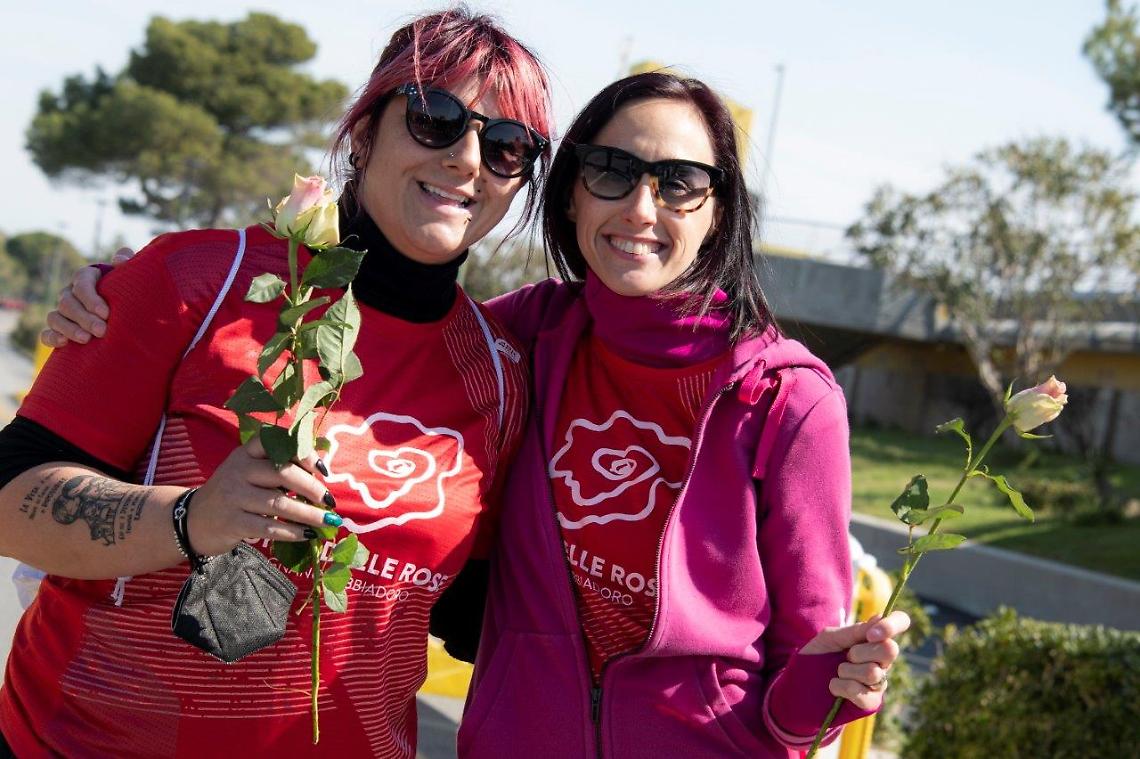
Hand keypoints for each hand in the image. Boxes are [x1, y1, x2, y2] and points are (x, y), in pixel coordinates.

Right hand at [40, 247, 134, 346]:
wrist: (129, 312)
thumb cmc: (130, 289)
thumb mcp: (130, 274)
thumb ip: (127, 260)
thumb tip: (120, 260)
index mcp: (86, 277)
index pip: (81, 283)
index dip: (91, 299)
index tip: (106, 314)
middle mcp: (70, 293)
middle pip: (67, 303)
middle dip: (84, 318)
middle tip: (102, 331)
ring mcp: (62, 312)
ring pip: (55, 318)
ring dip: (69, 329)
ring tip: (87, 339)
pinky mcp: (59, 330)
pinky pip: (46, 334)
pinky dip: (52, 338)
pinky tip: (64, 343)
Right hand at [184, 436, 338, 556]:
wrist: (193, 520)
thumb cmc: (234, 493)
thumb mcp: (249, 471)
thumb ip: (278, 466)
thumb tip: (321, 473)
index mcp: (246, 453)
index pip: (276, 443)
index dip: (303, 453)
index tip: (322, 469)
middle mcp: (239, 470)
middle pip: (283, 474)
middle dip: (312, 488)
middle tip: (330, 501)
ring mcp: (233, 497)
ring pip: (279, 504)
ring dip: (309, 514)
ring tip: (327, 521)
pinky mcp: (232, 522)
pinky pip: (269, 528)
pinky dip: (292, 532)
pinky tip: (307, 534)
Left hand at [799, 610, 909, 709]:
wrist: (799, 682)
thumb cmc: (816, 656)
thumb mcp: (830, 638)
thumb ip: (854, 631)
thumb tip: (879, 617)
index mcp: (874, 638)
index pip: (899, 622)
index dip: (891, 625)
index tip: (870, 634)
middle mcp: (881, 659)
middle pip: (890, 650)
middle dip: (861, 652)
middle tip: (846, 656)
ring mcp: (878, 681)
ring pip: (873, 673)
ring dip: (847, 670)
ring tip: (838, 672)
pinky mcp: (870, 702)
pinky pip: (861, 692)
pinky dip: (841, 687)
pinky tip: (834, 686)